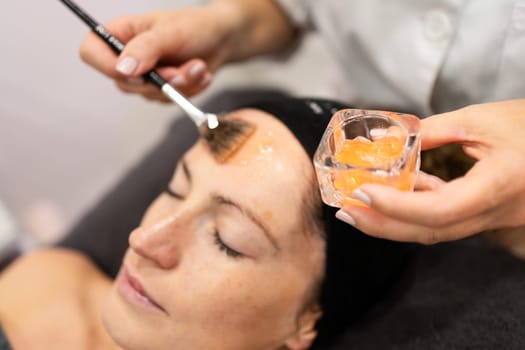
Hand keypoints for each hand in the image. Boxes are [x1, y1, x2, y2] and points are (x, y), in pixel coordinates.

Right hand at [79, 1, 294, 101]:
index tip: (137, 71)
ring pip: (150, 95)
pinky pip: (168, 101)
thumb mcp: (170, 32)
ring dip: (180, 85)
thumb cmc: (195, 26)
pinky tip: (200, 73)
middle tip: (183, 69)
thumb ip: (145, 49)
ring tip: (198, 66)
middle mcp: (126, 57)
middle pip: (124, 82)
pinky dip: (189, 90)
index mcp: (119, 33)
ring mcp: (143, 76)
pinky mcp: (160, 90)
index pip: (91, 53)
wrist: (221, 39)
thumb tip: (121, 69)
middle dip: (160, 79)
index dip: (106, 66)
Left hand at [335, 99, 524, 243]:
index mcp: (498, 186)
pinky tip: (394, 193)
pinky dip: (415, 210)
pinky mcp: (487, 214)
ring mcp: (491, 218)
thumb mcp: (481, 119)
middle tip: (346, 212)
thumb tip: (388, 137)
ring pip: (436, 230)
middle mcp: (494, 212)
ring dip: (394, 221)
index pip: (439, 210)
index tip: (362, 193)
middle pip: (431, 231)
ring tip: (358, 206)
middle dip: (383, 225)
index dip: (397, 206)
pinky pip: (445, 219)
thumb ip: (431, 130)